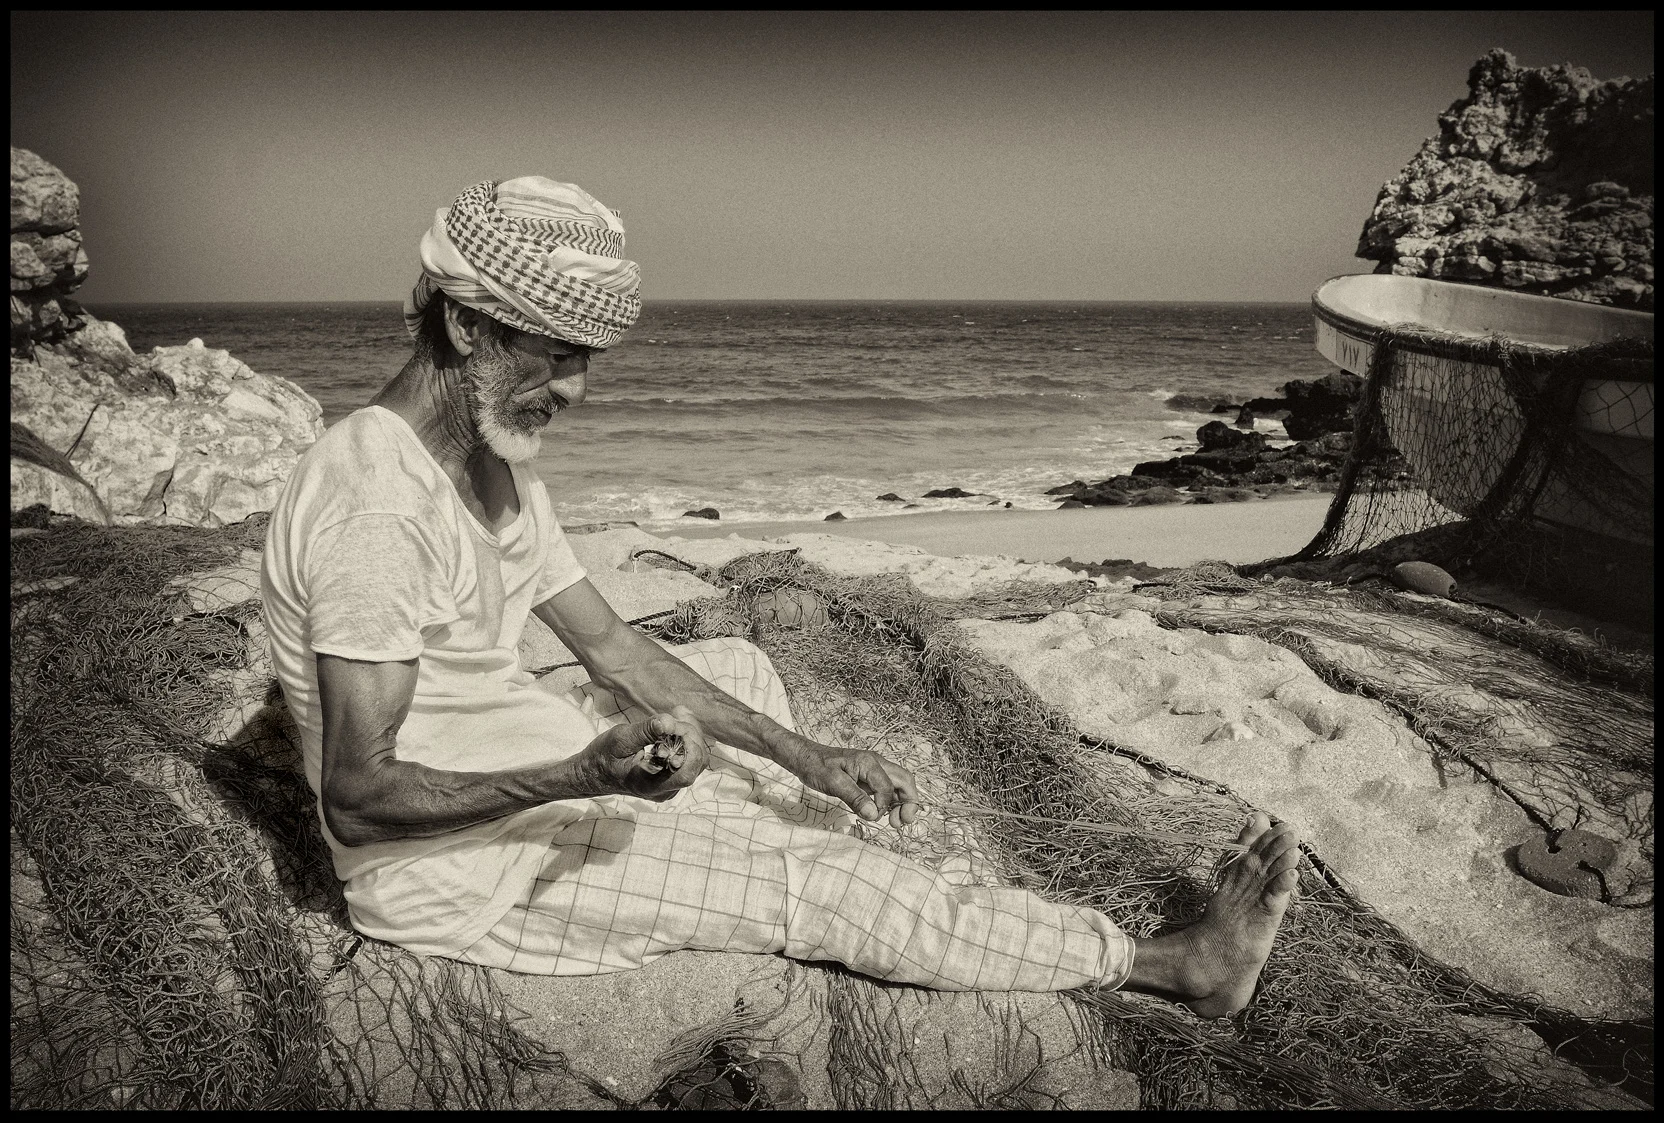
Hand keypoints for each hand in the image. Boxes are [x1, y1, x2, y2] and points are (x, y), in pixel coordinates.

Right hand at [579, 706, 708, 801]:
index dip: (689, 747)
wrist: (594, 771)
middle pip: (696, 763)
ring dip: (691, 733)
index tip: (676, 725)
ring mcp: (671, 784)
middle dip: (690, 735)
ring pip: (696, 758)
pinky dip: (687, 736)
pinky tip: (677, 719)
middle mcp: (666, 789)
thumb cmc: (603, 757)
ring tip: (677, 713)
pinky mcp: (672, 774)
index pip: (686, 773)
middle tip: (675, 714)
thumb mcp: (619, 740)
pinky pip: (690, 756)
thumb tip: (668, 722)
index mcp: (651, 785)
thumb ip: (644, 732)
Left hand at [788, 741, 918, 827]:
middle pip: (904, 780)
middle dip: (909, 802)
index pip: (888, 786)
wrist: (806, 758)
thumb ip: (854, 798)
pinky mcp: (869, 778)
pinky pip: (887, 789)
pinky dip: (890, 802)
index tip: (872, 816)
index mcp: (869, 762)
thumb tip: (873, 814)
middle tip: (903, 821)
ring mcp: (874, 771)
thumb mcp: (833, 782)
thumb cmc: (816, 766)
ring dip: (902, 803)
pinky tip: (882, 813)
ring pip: (898, 785)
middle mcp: (876, 764)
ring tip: (895, 821)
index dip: (884, 805)